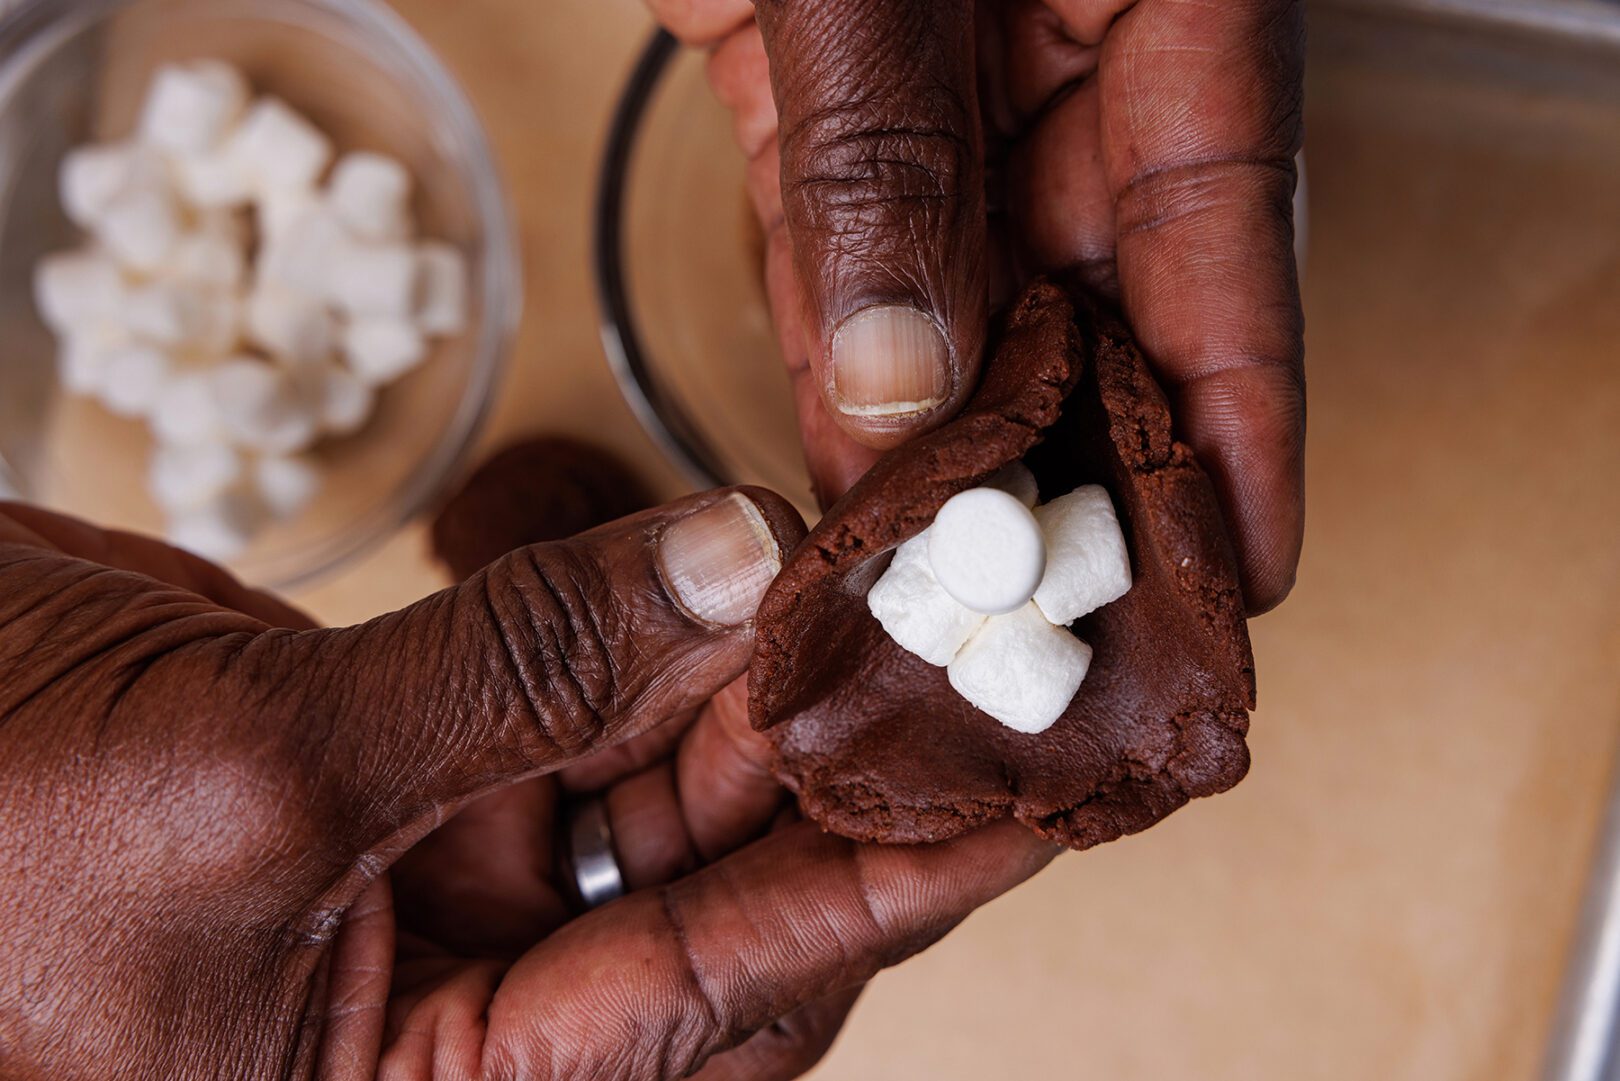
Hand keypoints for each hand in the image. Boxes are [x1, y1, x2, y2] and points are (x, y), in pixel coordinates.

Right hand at [0, 496, 1054, 1078]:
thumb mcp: (251, 778)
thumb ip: (515, 672)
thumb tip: (735, 567)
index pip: (716, 1002)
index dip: (878, 893)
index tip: (1022, 799)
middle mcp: (468, 1006)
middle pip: (714, 887)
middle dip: (829, 762)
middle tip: (958, 643)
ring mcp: (451, 877)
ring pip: (660, 778)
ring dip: (756, 678)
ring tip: (877, 581)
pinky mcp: (425, 765)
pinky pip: (582, 697)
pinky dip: (654, 622)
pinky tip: (730, 556)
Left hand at [649, 0, 1305, 611]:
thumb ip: (886, 153)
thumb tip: (904, 384)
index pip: (1227, 221)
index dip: (1239, 411)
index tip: (1243, 565)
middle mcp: (1062, 48)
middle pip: (1098, 290)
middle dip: (1073, 459)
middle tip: (1059, 617)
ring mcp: (937, 77)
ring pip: (962, 296)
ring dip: (945, 442)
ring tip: (939, 591)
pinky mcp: (810, 86)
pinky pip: (840, 253)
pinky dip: (841, 370)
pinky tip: (846, 485)